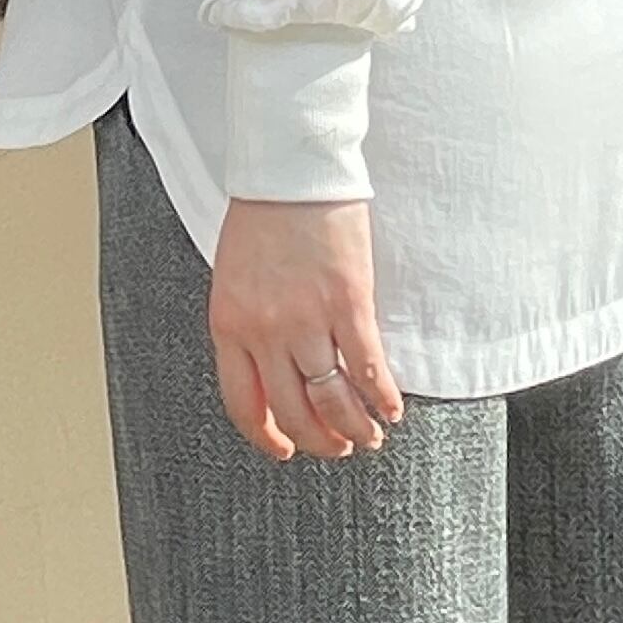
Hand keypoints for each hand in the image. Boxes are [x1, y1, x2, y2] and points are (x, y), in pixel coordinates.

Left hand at [207, 196, 404, 461]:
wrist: (290, 171)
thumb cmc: (261, 218)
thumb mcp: (235, 281)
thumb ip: (248, 328)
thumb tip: (273, 375)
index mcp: (229, 326)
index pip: (244, 404)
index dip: (268, 437)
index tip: (286, 451)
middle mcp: (265, 332)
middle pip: (293, 411)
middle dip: (319, 440)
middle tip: (338, 447)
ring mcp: (307, 320)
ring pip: (332, 399)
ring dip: (354, 427)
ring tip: (368, 436)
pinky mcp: (349, 302)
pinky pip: (368, 368)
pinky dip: (382, 397)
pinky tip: (392, 410)